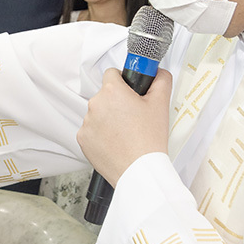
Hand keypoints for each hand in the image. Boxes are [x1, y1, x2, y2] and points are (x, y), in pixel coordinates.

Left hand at [77, 67, 172, 184]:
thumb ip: (161, 80)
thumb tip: (158, 73)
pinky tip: (115, 142)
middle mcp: (95, 104)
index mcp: (112, 91)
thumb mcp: (161, 104)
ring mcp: (86, 123)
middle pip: (105, 95)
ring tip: (125, 133)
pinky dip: (101, 134)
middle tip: (133, 117)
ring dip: (108, 119)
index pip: (112, 73)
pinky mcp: (83, 139)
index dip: (123, 81)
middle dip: (117, 102)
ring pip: (98, 113)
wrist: (139, 169)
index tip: (130, 90)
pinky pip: (91, 131)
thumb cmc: (148, 139)